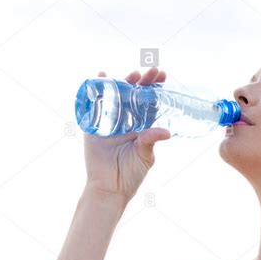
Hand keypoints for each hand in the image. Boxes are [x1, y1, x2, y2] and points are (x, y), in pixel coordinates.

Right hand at [83, 67, 170, 200]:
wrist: (110, 187)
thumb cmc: (131, 174)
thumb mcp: (145, 156)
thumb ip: (151, 140)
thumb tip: (166, 132)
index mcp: (141, 127)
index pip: (149, 102)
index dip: (154, 88)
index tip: (162, 75)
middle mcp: (126, 121)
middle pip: (134, 95)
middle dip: (142, 82)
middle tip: (150, 71)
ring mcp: (110, 122)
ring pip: (116, 96)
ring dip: (122, 82)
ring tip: (132, 74)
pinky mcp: (94, 125)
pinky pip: (95, 105)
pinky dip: (97, 90)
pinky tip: (102, 76)